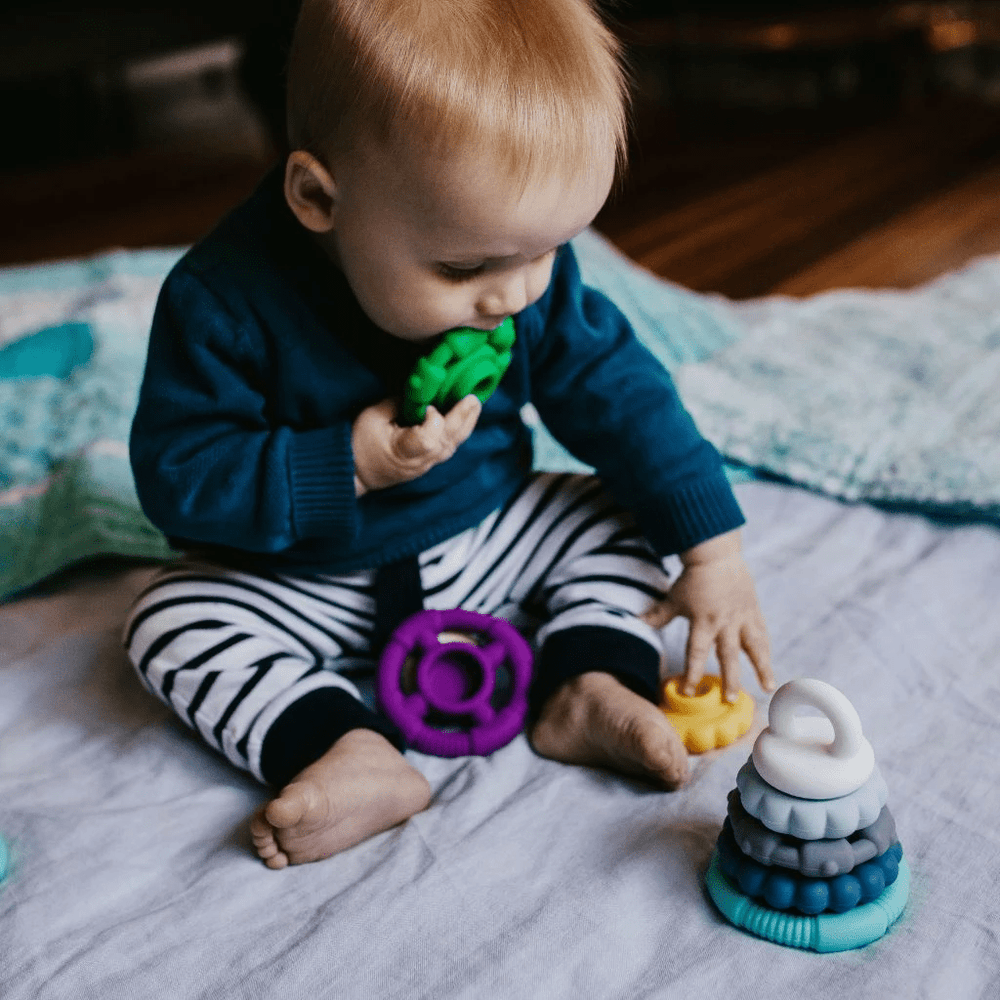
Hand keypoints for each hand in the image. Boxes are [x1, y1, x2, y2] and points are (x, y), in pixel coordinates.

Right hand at [352, 395, 480, 493]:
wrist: (355, 474)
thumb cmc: (359, 444)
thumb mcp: (372, 417)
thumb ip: (397, 403)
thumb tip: (420, 391)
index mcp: (403, 451)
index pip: (430, 439)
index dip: (434, 419)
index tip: (427, 405)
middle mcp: (419, 461)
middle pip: (448, 441)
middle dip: (463, 418)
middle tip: (474, 398)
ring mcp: (426, 466)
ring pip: (452, 446)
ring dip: (465, 424)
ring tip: (474, 405)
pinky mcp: (428, 464)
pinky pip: (448, 448)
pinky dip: (458, 432)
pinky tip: (464, 418)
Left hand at [643, 530, 773, 701]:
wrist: (716, 554)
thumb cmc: (692, 577)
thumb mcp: (674, 597)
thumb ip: (659, 614)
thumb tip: (638, 621)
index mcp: (702, 621)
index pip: (695, 652)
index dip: (692, 673)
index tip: (689, 691)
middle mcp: (723, 623)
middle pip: (727, 656)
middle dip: (729, 680)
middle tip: (731, 701)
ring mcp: (741, 618)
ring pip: (753, 647)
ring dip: (761, 668)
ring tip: (767, 688)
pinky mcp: (753, 611)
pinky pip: (762, 635)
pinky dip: (766, 651)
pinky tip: (770, 667)